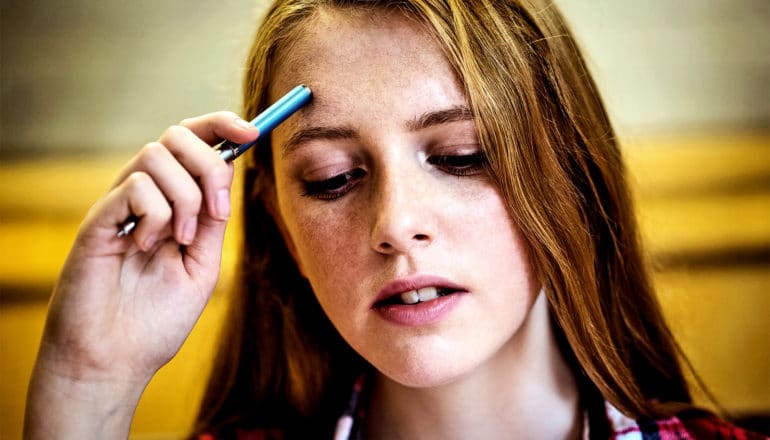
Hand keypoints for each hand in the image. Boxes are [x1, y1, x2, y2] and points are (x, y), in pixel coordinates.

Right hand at [24, 112, 258, 438]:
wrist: (116, 359)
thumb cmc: (156, 319)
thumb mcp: (202, 266)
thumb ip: (213, 222)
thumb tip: (228, 174)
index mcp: (172, 203)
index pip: (194, 143)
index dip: (222, 126)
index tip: (252, 132)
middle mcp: (145, 196)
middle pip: (177, 136)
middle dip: (209, 164)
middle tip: (216, 211)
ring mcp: (119, 205)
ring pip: (157, 155)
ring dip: (184, 197)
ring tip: (179, 240)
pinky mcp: (98, 219)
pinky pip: (136, 186)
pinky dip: (156, 214)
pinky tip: (147, 247)